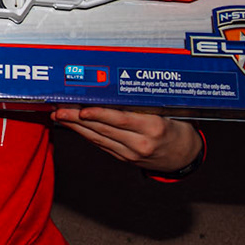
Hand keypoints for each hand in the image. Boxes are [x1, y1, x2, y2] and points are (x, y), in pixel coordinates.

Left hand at [50, 106, 200, 172]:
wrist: (184, 157)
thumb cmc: (177, 128)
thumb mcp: (168, 112)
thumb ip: (145, 103)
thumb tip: (117, 86)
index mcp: (154, 127)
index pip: (121, 119)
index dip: (99, 114)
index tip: (82, 108)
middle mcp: (141, 142)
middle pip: (104, 129)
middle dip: (78, 118)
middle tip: (60, 107)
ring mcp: (131, 153)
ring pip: (99, 138)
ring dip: (77, 127)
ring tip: (60, 115)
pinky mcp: (124, 158)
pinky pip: (101, 144)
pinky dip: (86, 134)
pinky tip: (74, 126)